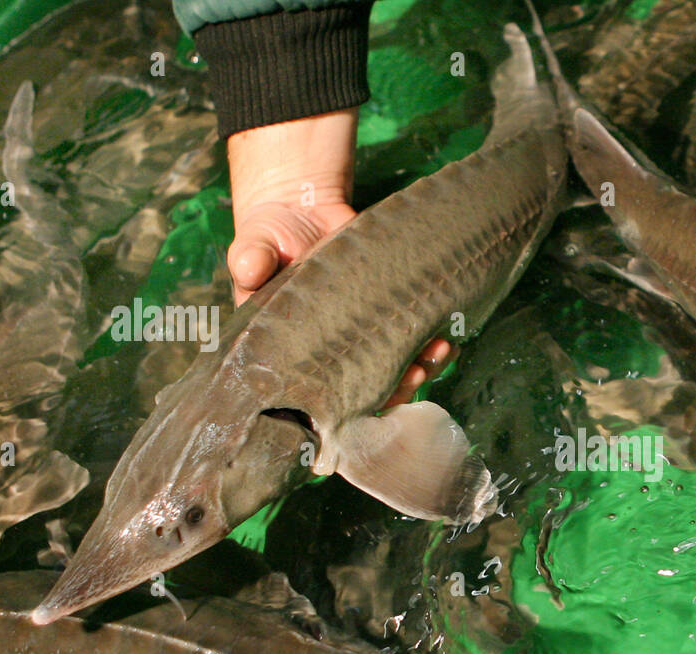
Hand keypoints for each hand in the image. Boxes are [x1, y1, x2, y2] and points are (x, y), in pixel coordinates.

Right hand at [226, 108, 451, 402]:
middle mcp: (329, 354)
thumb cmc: (270, 236)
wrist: (304, 210)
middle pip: (364, 388)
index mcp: (291, 353)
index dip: (341, 401)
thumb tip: (248, 267)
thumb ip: (250, 258)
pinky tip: (446, 337)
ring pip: (393, 368)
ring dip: (420, 366)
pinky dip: (430, 341)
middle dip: (392, 387)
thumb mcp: (254, 244)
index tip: (367, 396)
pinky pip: (411, 338)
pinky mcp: (385, 314)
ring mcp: (361, 337)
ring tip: (438, 352)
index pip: (314, 391)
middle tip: (414, 375)